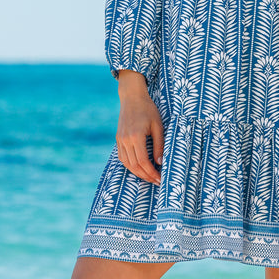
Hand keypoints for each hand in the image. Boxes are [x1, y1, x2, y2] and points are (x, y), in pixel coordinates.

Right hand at [116, 70, 163, 184]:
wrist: (132, 97)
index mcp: (136, 136)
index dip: (152, 172)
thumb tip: (160, 163)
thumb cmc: (148, 110)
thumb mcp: (158, 126)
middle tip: (156, 181)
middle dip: (146, 176)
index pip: (144, 161)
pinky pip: (122, 157)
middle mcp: (125, 140)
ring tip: (149, 177)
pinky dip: (130, 165)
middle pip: (134, 165)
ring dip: (137, 173)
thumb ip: (159, 145)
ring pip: (127, 163)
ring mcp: (120, 140)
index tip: (160, 178)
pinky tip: (138, 168)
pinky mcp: (118, 139)